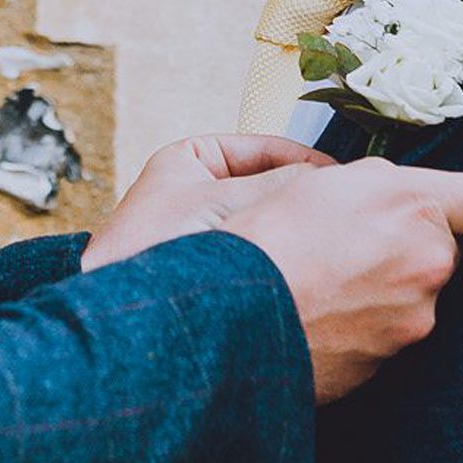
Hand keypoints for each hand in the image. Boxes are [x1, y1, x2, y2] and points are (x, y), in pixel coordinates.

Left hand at [85, 134, 333, 270]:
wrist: (120, 313)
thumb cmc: (151, 247)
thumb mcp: (223, 203)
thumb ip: (279, 184)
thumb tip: (329, 179)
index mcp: (192, 159)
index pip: (265, 149)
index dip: (307, 162)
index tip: (341, 179)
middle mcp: (198, 191)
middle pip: (270, 187)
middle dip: (302, 200)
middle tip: (341, 211)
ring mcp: (205, 230)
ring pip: (267, 222)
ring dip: (292, 230)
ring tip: (325, 239)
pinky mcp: (211, 267)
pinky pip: (257, 253)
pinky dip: (279, 257)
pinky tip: (301, 268)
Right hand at [224, 159, 462, 403]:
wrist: (229, 320)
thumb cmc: (267, 240)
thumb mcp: (322, 180)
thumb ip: (382, 182)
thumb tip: (398, 193)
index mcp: (417, 211)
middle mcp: (429, 270)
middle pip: (444, 252)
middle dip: (409, 246)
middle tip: (350, 241)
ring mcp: (411, 324)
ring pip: (413, 295)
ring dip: (382, 287)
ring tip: (324, 281)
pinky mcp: (387, 365)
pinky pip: (386, 333)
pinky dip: (361, 323)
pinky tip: (319, 312)